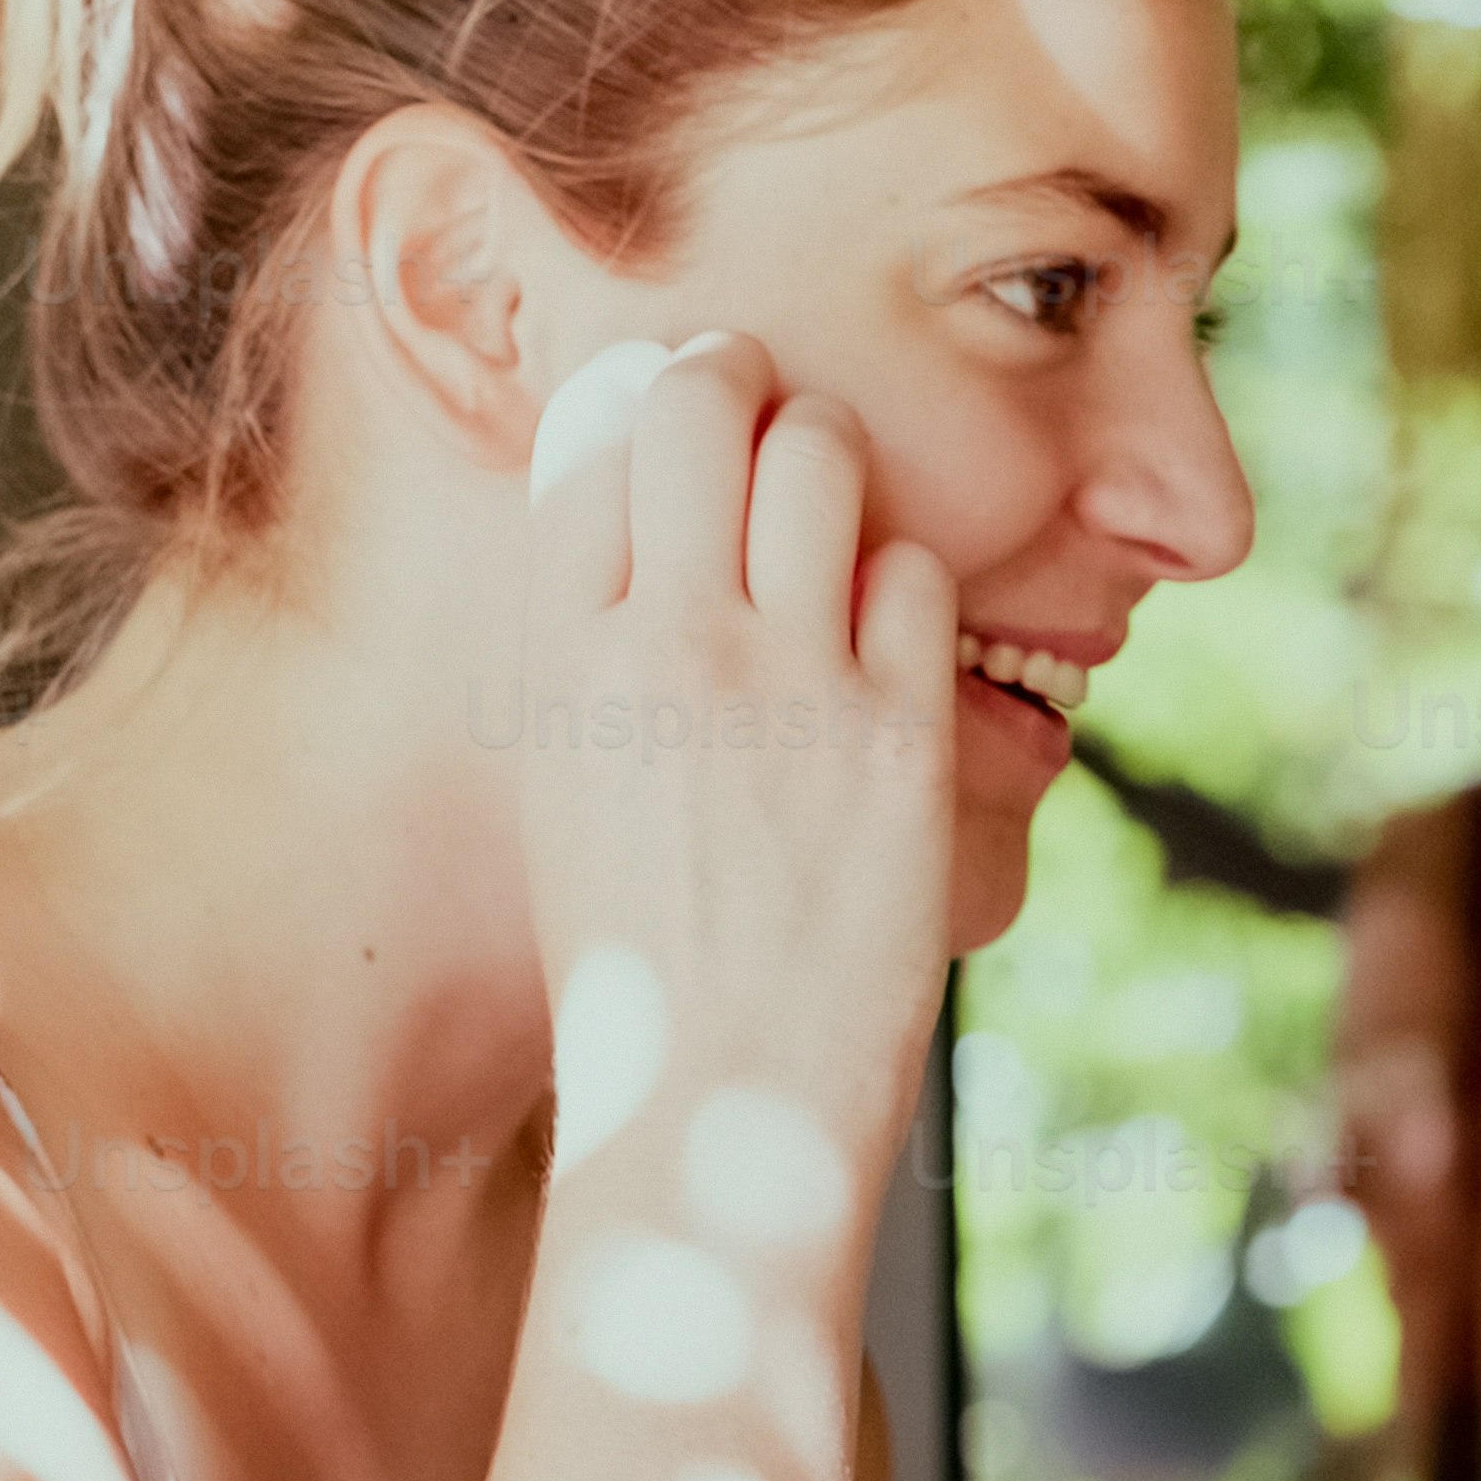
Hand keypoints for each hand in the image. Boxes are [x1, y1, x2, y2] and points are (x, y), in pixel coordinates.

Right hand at [510, 326, 966, 1152]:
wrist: (714, 1101)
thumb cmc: (633, 961)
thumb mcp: (562, 784)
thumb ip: (589, 651)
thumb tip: (635, 533)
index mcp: (563, 658)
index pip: (593, 434)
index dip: (638, 390)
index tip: (665, 398)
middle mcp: (668, 646)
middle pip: (703, 401)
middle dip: (738, 379)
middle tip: (757, 397)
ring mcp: (789, 685)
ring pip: (822, 456)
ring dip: (831, 453)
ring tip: (830, 495)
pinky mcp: (898, 736)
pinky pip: (917, 575)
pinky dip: (905, 581)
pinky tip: (885, 629)